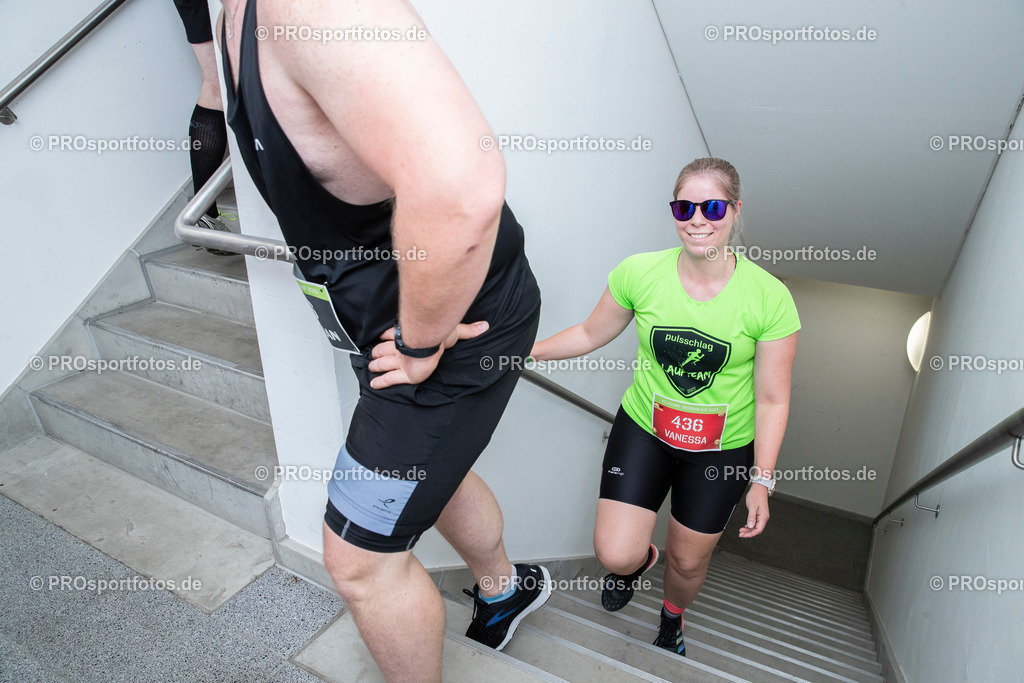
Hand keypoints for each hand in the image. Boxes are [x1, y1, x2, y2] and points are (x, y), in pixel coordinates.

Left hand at [368, 321, 488, 388]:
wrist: (430, 340)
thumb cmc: (439, 333)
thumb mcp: (456, 331)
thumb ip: (468, 330)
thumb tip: (485, 326)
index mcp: (412, 336)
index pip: (395, 335)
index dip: (387, 337)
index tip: (382, 337)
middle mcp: (404, 349)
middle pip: (385, 350)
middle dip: (378, 353)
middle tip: (373, 357)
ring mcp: (402, 361)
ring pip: (384, 363)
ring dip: (376, 365)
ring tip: (371, 367)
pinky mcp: (403, 373)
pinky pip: (389, 379)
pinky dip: (381, 381)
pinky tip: (374, 384)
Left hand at [738, 485, 769, 537]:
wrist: (759, 488)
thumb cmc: (756, 495)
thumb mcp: (752, 506)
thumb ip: (751, 517)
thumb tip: (750, 526)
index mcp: (763, 516)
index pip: (758, 530)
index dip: (751, 534)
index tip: (744, 535)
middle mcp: (764, 517)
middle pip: (757, 529)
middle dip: (749, 533)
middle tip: (741, 534)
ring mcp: (762, 516)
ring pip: (756, 526)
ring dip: (749, 530)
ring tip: (742, 531)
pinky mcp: (760, 514)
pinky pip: (755, 522)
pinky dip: (750, 525)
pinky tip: (746, 526)